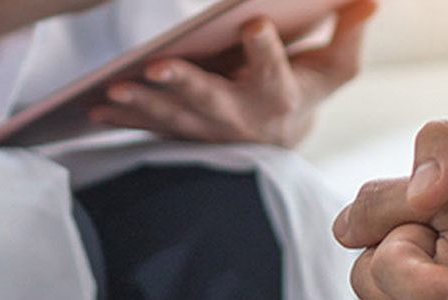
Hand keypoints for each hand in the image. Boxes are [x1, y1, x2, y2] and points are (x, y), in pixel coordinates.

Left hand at [91, 0, 377, 147]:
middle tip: (158, 66)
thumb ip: (350, 32)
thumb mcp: (335, 67)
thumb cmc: (306, 88)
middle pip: (213, 101)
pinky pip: (151, 128)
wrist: (279, 138)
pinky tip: (97, 105)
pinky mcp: (183, 133)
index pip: (275, 72)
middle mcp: (243, 117)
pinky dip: (124, 119)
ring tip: (114, 88)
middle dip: (185, 85)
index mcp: (281, 97)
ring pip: (174, 117)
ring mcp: (209, 129)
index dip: (264, 50)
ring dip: (142, 104)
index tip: (252, 21)